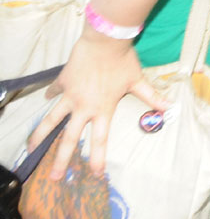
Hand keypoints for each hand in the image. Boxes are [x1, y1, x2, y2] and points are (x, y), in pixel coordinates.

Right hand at [27, 31, 165, 177]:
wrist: (105, 40)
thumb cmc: (123, 60)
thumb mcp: (138, 80)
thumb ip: (152, 97)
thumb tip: (170, 108)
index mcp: (102, 109)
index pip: (99, 139)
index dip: (97, 157)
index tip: (95, 174)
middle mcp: (83, 106)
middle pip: (68, 138)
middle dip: (61, 159)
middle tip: (54, 177)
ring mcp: (70, 95)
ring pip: (51, 120)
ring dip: (40, 135)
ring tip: (30, 149)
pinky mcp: (62, 82)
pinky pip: (54, 91)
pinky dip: (50, 94)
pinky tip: (45, 98)